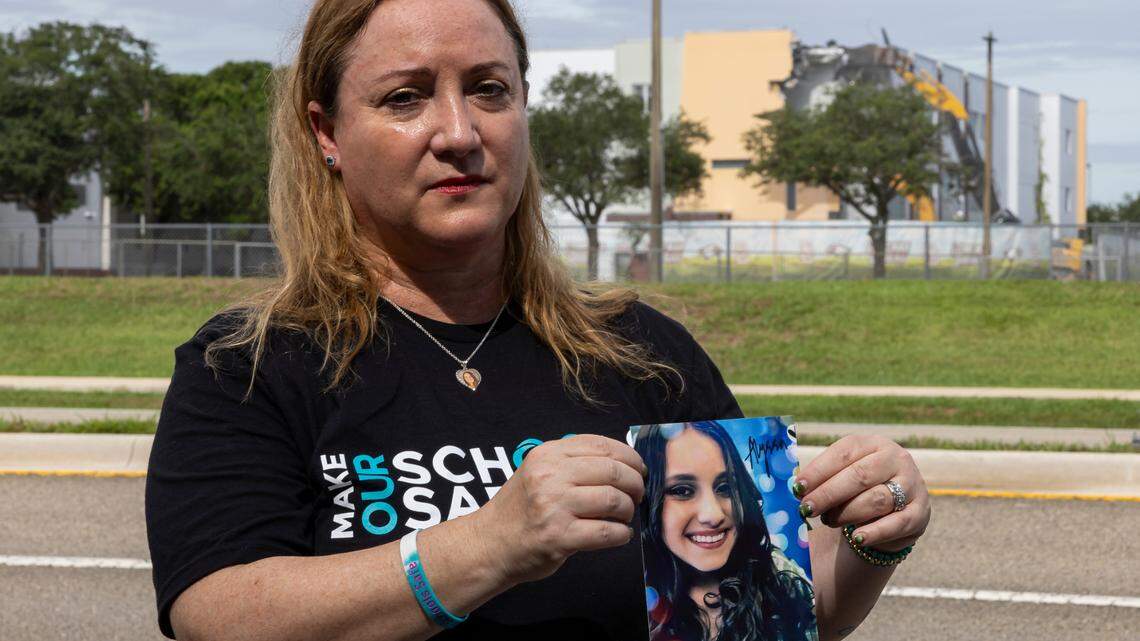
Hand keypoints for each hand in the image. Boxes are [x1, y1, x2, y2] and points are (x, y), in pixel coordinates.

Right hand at [474, 434, 646, 584]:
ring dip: (628, 510)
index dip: (630, 456)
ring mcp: (554, 506)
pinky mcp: (560, 537)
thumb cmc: (520, 509)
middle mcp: (550, 475)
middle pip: (614, 471)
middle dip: (635, 484)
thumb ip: (572, 462)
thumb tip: (623, 463)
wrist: (490, 543)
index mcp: (547, 454)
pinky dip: (621, 534)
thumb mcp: (538, 471)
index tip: (639, 468)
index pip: (601, 445)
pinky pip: (607, 532)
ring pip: (614, 500)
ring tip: (623, 516)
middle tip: (637, 495)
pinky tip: (618, 534)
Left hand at [795, 435, 929, 551]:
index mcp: (873, 443)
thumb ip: (823, 478)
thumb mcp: (843, 474)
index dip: (819, 471)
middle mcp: (896, 459)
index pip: (843, 453)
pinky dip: (875, 532)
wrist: (894, 509)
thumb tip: (795, 488)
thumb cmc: (858, 488)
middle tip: (806, 508)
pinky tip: (857, 539)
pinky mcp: (920, 513)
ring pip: (876, 500)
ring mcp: (912, 485)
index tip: (797, 488)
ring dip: (847, 513)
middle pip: (859, 476)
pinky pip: (896, 524)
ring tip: (827, 521)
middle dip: (828, 494)